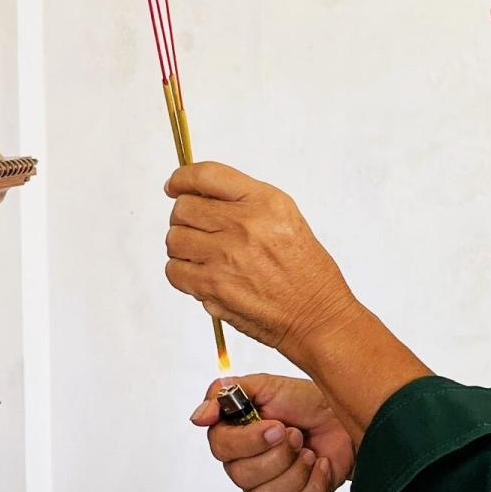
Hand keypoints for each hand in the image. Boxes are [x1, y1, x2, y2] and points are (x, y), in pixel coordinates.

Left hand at [164, 162, 356, 359]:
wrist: (317, 316)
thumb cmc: (304, 270)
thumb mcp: (285, 218)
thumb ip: (243, 202)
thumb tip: (195, 194)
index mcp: (265, 202)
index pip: (207, 175)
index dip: (183, 178)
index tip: (175, 185)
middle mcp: (245, 224)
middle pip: (183, 207)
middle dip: (184, 218)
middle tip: (197, 230)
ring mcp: (227, 256)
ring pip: (174, 239)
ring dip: (183, 247)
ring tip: (203, 256)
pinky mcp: (214, 287)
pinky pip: (174, 271)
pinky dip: (182, 274)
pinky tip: (201, 276)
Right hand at [190, 373, 352, 491]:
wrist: (342, 421)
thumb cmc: (306, 402)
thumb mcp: (265, 386)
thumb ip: (225, 394)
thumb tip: (198, 418)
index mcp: (235, 435)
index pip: (221, 448)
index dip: (248, 441)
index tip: (275, 426)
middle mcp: (245, 464)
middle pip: (242, 476)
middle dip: (278, 454)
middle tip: (296, 435)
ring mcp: (267, 487)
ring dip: (295, 471)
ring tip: (308, 451)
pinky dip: (314, 484)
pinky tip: (320, 465)